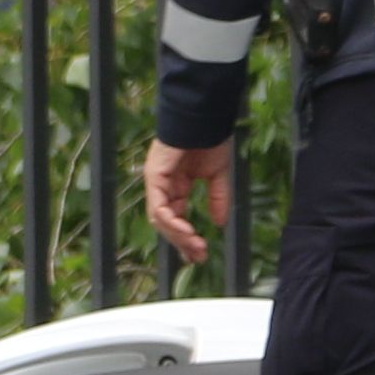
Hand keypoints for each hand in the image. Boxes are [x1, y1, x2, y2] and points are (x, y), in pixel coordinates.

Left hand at [144, 139, 235, 261]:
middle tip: (198, 257)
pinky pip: (158, 206)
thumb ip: (218, 198)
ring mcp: (156, 181)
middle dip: (182, 242)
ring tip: (195, 247)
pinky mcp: (154, 176)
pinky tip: (187, 231)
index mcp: (176, 184)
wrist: (205, 116)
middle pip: (167, 222)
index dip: (186, 237)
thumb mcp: (218, 174)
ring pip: (160, 219)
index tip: (199, 254)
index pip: (176, 217)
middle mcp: (163, 185)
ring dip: (177, 236)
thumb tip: (219, 223)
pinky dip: (171, 222)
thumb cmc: (211, 138)